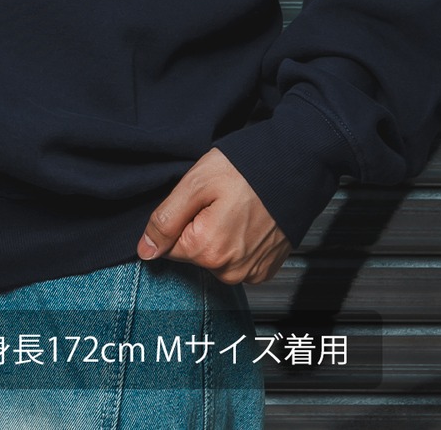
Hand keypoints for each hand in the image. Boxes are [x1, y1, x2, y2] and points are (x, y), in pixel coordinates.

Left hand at [136, 147, 291, 285]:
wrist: (295, 167)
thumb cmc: (246, 170)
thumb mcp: (196, 183)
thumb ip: (165, 220)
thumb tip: (145, 251)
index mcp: (207, 250)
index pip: (171, 246)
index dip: (183, 218)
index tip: (202, 201)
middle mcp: (229, 271)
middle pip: (195, 253)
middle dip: (201, 228)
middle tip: (222, 201)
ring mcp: (250, 273)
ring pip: (216, 258)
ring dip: (221, 236)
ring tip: (238, 209)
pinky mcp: (265, 270)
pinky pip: (238, 262)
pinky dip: (240, 244)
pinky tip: (250, 222)